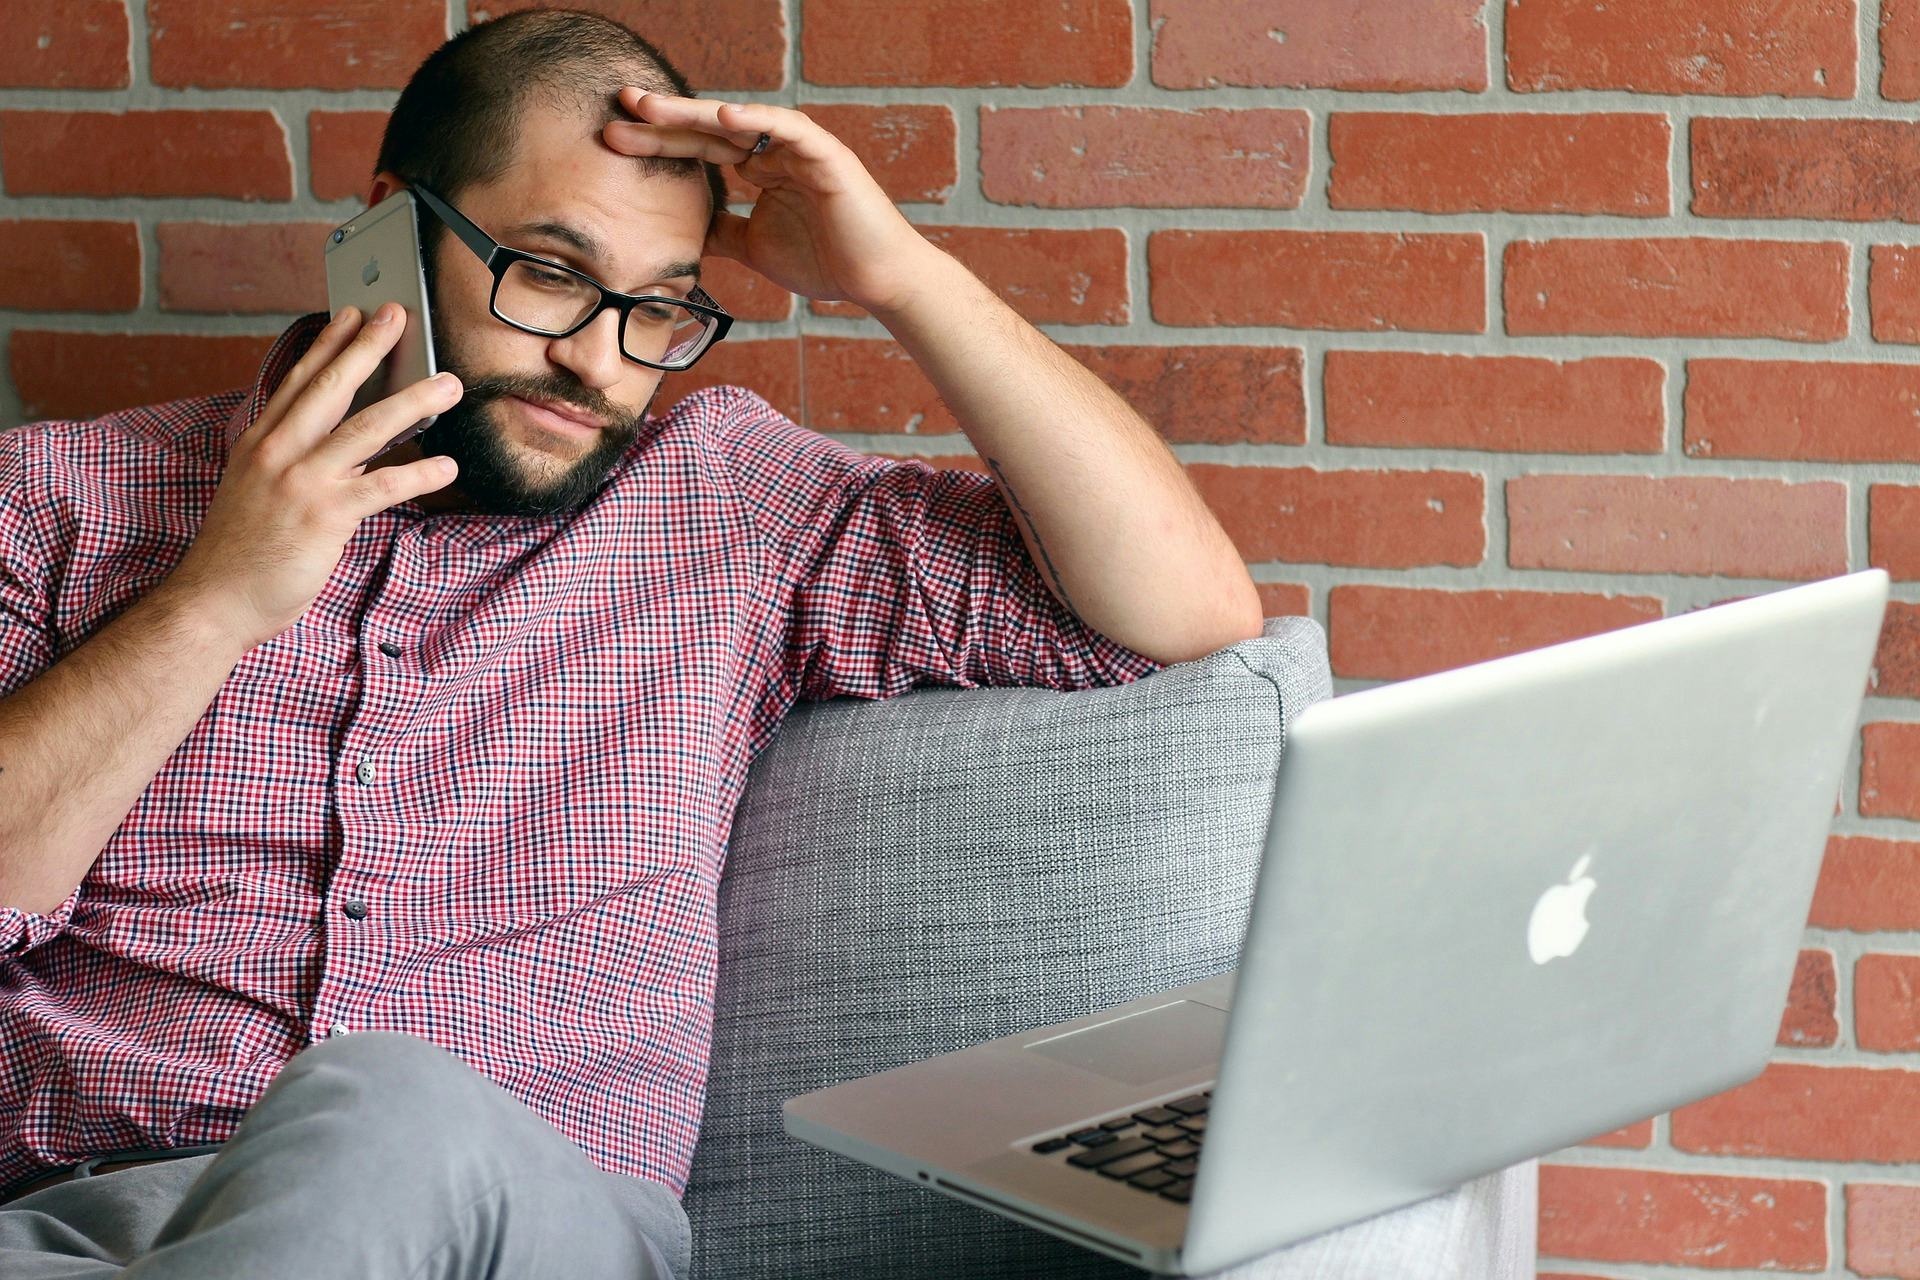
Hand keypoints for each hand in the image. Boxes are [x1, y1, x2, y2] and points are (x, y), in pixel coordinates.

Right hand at [167, 302, 463, 651]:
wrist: (215, 600)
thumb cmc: (242, 551)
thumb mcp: (260, 491)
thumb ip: (300, 463)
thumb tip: (352, 448)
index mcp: (261, 442)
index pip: (298, 381)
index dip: (328, 344)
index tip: (351, 312)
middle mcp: (278, 452)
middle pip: (331, 388)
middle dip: (368, 347)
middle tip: (398, 315)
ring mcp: (301, 482)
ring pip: (365, 429)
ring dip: (412, 402)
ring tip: (448, 384)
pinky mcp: (325, 516)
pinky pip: (383, 487)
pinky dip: (419, 473)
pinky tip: (448, 466)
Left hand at [601, 90, 941, 315]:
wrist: (877, 281)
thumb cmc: (826, 263)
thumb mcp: (755, 248)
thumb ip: (723, 233)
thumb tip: (687, 233)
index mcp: (760, 169)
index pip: (700, 148)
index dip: (659, 142)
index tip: (614, 138)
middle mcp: (777, 152)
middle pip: (710, 128)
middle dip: (664, 118)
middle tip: (620, 103)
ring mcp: (801, 150)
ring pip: (742, 122)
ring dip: (696, 113)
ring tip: (653, 107)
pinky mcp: (827, 156)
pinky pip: (789, 129)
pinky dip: (758, 121)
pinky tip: (723, 117)